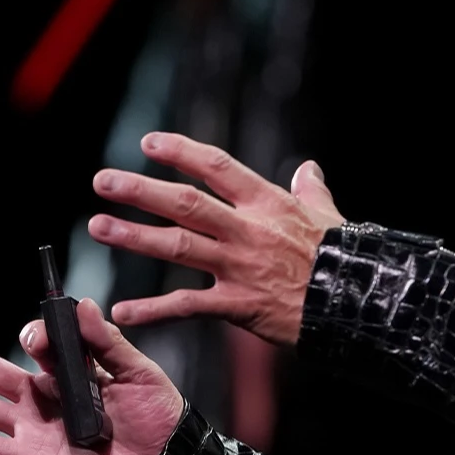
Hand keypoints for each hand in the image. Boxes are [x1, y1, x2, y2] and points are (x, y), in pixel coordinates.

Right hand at [0, 299, 184, 454]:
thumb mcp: (138, 373)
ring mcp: (40, 429)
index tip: (39, 339)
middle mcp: (52, 400)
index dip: (38, 338)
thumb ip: (108, 342)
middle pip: (8, 377)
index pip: (45, 350)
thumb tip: (86, 306)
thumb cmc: (156, 419)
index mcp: (76, 376)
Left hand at [88, 133, 343, 345]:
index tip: (149, 142)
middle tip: (104, 181)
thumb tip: (308, 169)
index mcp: (268, 204)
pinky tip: (124, 311)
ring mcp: (240, 267)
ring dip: (134, 236)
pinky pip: (188, 306)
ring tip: (99, 227)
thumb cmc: (343, 258)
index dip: (182, 152)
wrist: (356, 303)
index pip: (218, 168)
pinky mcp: (238, 304)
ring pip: (178, 246)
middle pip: (186, 203)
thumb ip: (312, 191)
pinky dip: (154, 310)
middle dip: (141, 190)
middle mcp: (248, 230)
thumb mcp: (329, 216)